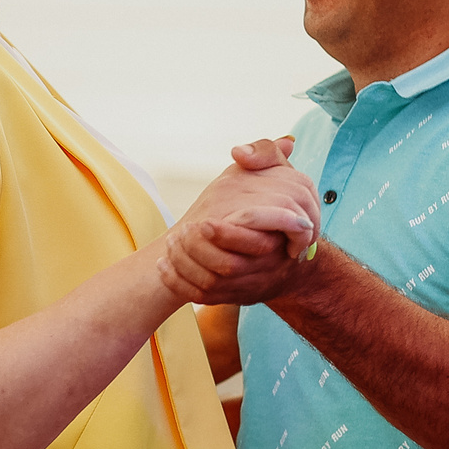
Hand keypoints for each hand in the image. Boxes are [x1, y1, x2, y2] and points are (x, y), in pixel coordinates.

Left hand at [154, 137, 322, 305]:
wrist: (286, 255)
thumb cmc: (279, 206)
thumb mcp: (280, 174)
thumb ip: (265, 154)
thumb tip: (240, 152)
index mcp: (278, 236)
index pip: (252, 243)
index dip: (224, 234)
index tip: (202, 221)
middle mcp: (266, 266)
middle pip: (228, 267)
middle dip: (197, 250)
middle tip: (182, 232)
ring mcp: (248, 284)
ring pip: (211, 284)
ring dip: (184, 264)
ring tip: (171, 243)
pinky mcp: (232, 297)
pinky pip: (200, 297)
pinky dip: (177, 282)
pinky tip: (162, 264)